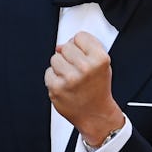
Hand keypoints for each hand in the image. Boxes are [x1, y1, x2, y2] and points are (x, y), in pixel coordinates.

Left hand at [44, 31, 123, 145]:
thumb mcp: (102, 64)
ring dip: (60, 67)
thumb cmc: (98, 89)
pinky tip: (65, 86)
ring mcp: (70, 78)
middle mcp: (85, 68)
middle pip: (66, 47)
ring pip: (55, 58)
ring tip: (71, 78)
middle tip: (77, 70)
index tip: (84, 55)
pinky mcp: (57, 88)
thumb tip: (60, 46)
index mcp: (99, 59)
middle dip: (70, 57)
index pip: (80, 36)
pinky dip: (54, 79)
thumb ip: (86, 48)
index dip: (81, 45)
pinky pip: (48, 73)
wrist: (95, 114)